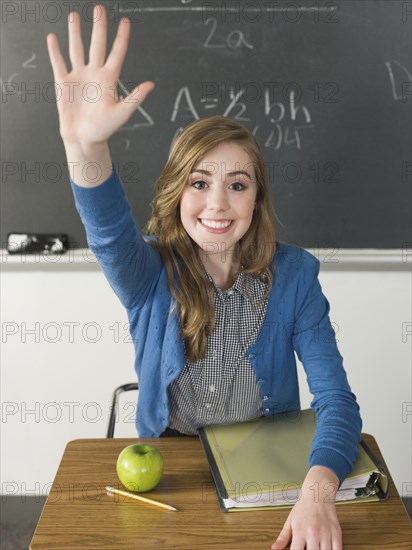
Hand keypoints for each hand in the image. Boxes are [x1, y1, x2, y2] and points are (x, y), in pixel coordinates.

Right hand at [46, 4, 153, 147]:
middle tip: (99, 9)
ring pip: (77, 49)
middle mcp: (94, 73)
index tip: (125, 21)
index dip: (121, 38)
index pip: (117, 53)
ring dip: (76, 33)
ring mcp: (78, 76)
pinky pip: (58, 62)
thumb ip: (135, 98)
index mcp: (109, 79)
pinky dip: (55, 51)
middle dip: (98, 27)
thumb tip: (151, 85)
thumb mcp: (122, 114)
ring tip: (75, 16)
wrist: (84, 139)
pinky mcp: (63, 82)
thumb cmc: (104, 129)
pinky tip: (53, 37)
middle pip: (97, 45)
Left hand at [271, 466, 342, 549]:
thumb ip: (283, 537)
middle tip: (308, 548)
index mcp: (299, 530)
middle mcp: (313, 532)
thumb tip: (274, 549)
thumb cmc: (303, 508)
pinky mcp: (336, 533)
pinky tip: (326, 549)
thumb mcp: (290, 521)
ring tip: (316, 548)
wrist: (318, 494)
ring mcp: (326, 533)